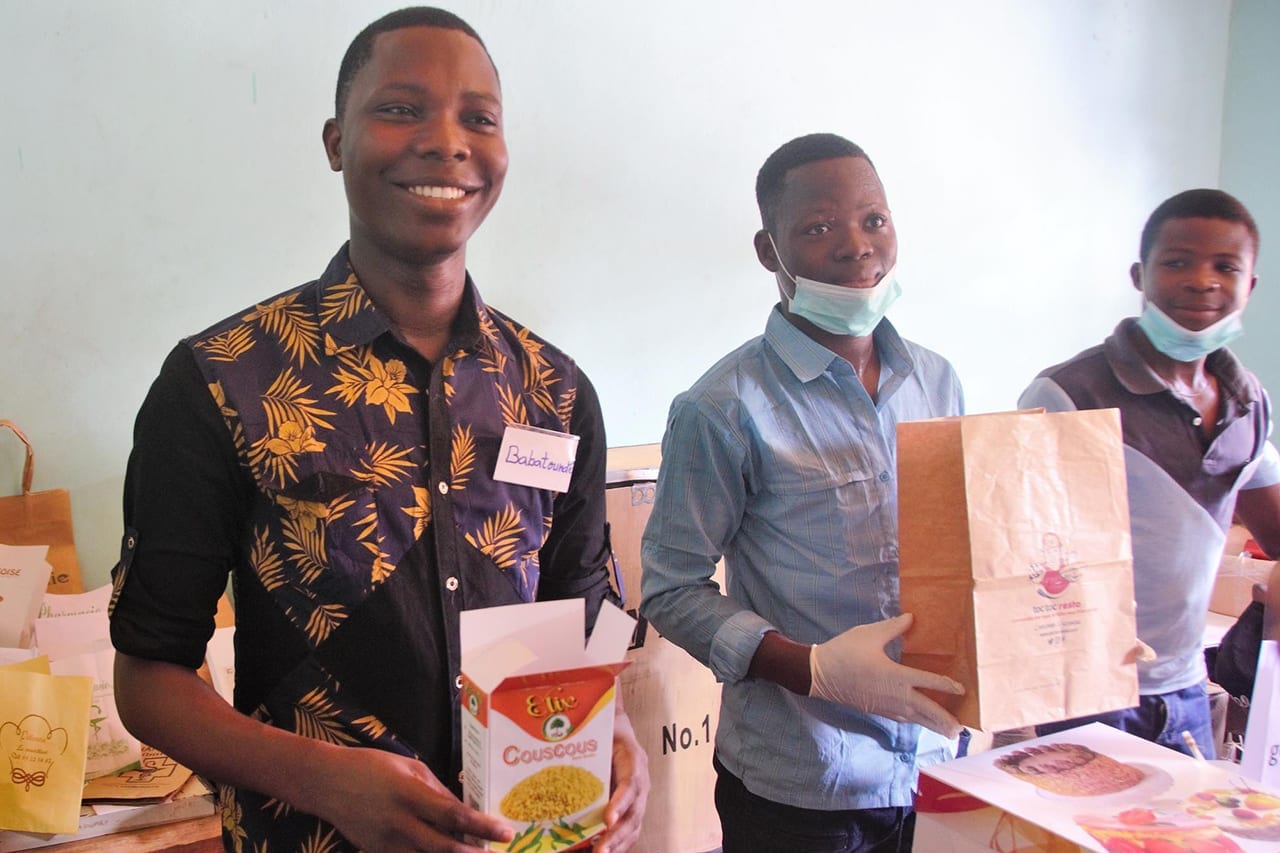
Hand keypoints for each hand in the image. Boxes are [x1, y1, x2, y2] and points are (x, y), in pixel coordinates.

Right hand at [308, 745, 511, 851]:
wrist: (327, 783)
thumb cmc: (372, 767)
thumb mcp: (410, 768)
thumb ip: (438, 791)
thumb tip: (463, 812)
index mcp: (410, 794)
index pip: (454, 815)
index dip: (482, 827)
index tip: (505, 832)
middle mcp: (400, 823)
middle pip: (444, 848)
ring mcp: (387, 843)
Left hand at [593, 706, 648, 852]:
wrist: (616, 727)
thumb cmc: (605, 728)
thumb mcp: (599, 730)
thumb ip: (586, 743)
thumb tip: (554, 752)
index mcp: (634, 761)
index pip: (631, 784)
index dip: (621, 804)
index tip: (608, 820)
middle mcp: (640, 782)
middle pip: (634, 813)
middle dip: (618, 835)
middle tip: (600, 850)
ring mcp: (637, 797)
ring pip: (633, 826)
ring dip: (617, 844)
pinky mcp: (629, 808)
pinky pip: (627, 830)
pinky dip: (615, 844)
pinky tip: (596, 851)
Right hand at [808, 613, 963, 737]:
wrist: (819, 674)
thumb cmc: (844, 652)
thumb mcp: (869, 634)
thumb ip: (894, 627)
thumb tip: (912, 618)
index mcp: (897, 676)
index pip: (930, 682)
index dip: (947, 686)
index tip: (962, 690)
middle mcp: (895, 696)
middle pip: (927, 710)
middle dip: (945, 720)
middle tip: (960, 729)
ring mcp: (886, 706)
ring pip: (916, 719)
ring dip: (933, 724)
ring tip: (948, 732)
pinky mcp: (877, 710)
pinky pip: (903, 718)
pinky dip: (915, 721)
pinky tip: (919, 720)